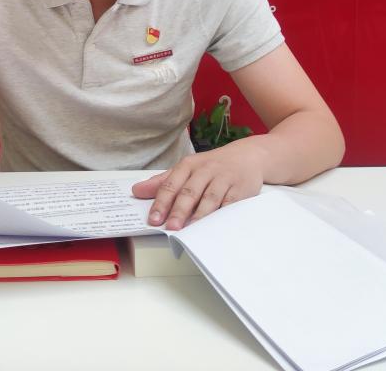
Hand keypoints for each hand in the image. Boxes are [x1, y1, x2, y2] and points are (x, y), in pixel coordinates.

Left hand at [131, 140, 265, 230]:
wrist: (249, 156)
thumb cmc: (212, 165)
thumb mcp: (186, 169)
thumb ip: (162, 181)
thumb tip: (137, 191)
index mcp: (188, 165)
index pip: (171, 184)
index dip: (161, 203)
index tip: (154, 219)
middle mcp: (205, 170)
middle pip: (189, 192)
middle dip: (179, 211)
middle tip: (171, 227)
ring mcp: (223, 179)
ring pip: (209, 198)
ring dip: (199, 215)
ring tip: (190, 230)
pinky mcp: (240, 188)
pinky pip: (230, 203)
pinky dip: (222, 215)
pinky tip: (215, 226)